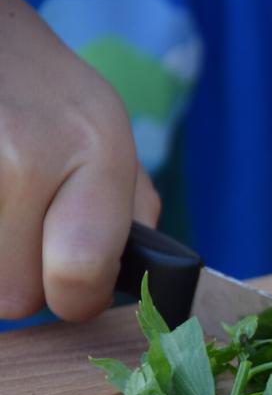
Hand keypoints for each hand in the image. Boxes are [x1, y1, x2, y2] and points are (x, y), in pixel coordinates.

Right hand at [0, 0, 158, 321]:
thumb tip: (135, 279)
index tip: (76, 287)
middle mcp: (28, 154)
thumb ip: (131, 212)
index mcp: (96, 150)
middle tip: (29, 231)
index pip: (79, 277)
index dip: (78, 298)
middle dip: (25, 278)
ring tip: (9, 205)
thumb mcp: (111, 136)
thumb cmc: (51, 95)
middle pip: (15, 296)